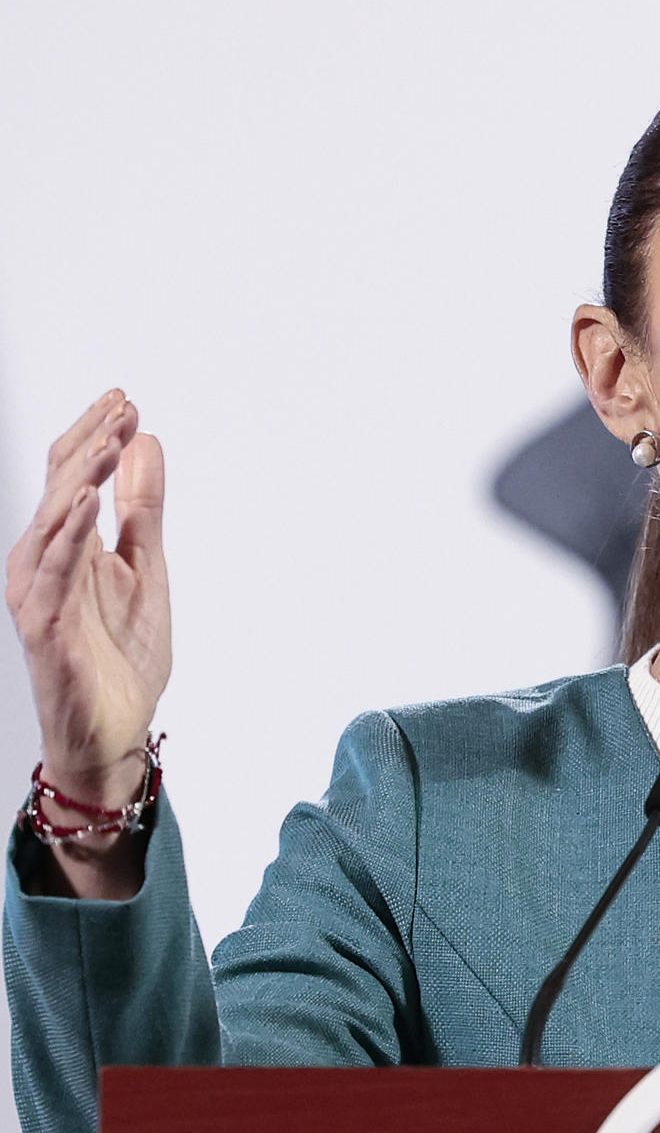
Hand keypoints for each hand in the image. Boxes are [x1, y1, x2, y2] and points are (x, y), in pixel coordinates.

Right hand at [6, 390, 171, 811]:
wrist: (115, 731)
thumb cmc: (121, 658)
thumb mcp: (146, 569)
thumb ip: (142, 510)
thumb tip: (146, 444)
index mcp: (68, 546)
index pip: (71, 474)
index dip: (96, 434)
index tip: (127, 400)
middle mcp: (45, 562)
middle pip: (57, 485)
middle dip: (89, 441)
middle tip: (121, 406)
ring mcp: (40, 592)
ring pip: (51, 520)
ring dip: (79, 475)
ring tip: (108, 438)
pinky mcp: (44, 625)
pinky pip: (53, 570)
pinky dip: (68, 532)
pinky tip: (85, 500)